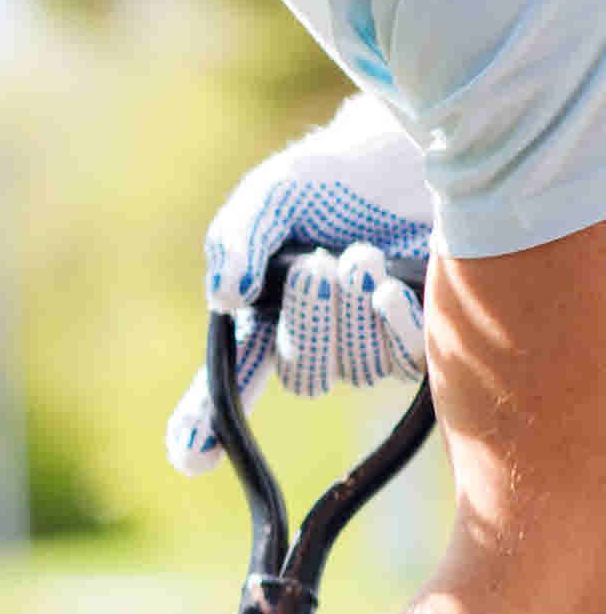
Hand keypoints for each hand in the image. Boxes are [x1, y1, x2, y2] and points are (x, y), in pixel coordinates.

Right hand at [166, 93, 433, 474]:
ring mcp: (368, 345)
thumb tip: (226, 298)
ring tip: (360, 255)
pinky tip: (389, 290)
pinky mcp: (424, 338)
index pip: (229, 383)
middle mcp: (312, 342)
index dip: (204, 426)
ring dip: (355, 315)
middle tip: (317, 265)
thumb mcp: (269, 196)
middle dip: (308, 324)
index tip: (189, 459)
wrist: (414, 154)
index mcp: (263, 317)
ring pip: (356, 370)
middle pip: (303, 375)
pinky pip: (404, 363)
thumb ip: (237, 241)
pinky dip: (394, 329)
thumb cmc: (333, 174)